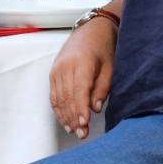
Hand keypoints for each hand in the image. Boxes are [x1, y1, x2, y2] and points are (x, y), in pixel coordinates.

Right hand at [49, 17, 116, 137]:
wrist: (91, 29)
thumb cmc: (103, 48)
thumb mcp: (110, 67)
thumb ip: (102, 88)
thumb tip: (94, 108)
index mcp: (81, 63)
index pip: (79, 90)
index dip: (80, 108)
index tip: (84, 123)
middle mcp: (65, 66)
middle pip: (67, 97)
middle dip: (74, 118)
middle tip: (82, 134)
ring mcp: (57, 70)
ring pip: (58, 98)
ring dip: (65, 116)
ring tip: (74, 131)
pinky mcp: (53, 73)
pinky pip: (53, 95)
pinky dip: (58, 109)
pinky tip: (65, 120)